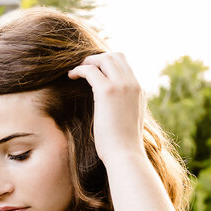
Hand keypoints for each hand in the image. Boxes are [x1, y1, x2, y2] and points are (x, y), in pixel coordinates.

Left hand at [67, 51, 145, 166]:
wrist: (125, 155)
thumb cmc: (123, 146)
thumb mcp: (127, 122)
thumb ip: (123, 109)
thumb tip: (112, 109)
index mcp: (139, 91)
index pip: (125, 66)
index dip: (108, 64)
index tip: (95, 71)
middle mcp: (133, 84)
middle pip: (116, 56)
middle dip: (98, 58)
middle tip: (84, 67)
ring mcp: (121, 85)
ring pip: (104, 58)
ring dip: (88, 61)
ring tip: (76, 71)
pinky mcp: (107, 91)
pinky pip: (90, 70)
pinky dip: (79, 69)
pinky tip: (71, 76)